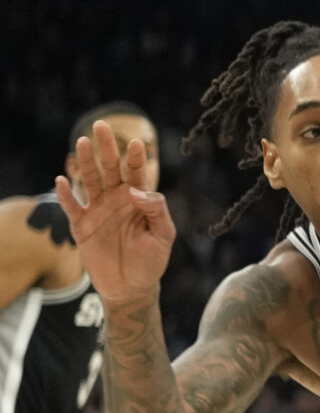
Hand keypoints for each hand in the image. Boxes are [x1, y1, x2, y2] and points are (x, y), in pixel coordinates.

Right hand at [54, 123, 175, 311]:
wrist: (131, 286)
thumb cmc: (151, 260)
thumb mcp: (163, 235)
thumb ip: (155, 210)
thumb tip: (135, 190)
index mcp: (138, 200)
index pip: (137, 173)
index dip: (135, 158)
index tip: (136, 143)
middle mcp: (116, 199)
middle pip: (109, 168)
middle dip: (106, 148)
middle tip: (100, 126)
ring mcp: (97, 210)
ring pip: (90, 180)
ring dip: (86, 162)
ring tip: (83, 142)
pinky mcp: (81, 225)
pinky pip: (71, 206)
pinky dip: (66, 194)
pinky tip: (62, 180)